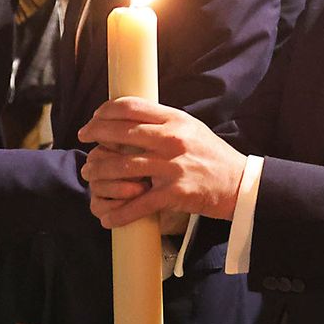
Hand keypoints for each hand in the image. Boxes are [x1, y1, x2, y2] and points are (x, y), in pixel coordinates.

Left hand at [77, 98, 244, 225]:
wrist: (239, 184)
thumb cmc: (211, 155)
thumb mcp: (190, 128)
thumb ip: (163, 122)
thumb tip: (130, 117)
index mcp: (175, 120)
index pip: (131, 107)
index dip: (105, 111)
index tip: (95, 118)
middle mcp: (172, 140)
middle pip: (120, 133)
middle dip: (95, 135)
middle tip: (83, 139)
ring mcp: (173, 167)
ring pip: (122, 168)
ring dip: (99, 172)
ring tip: (90, 174)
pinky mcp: (175, 194)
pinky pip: (138, 204)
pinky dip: (118, 213)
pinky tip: (106, 217)